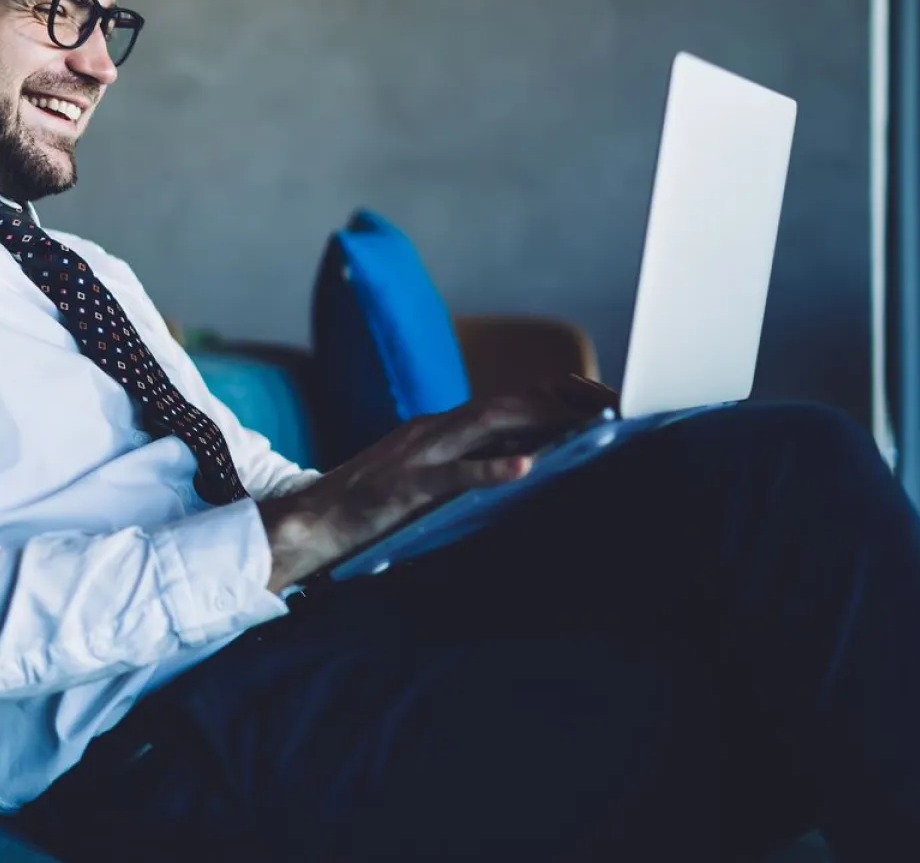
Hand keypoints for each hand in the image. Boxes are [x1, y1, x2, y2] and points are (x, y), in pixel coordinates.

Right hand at [259, 375, 614, 592]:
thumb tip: (524, 465)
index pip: (505, 402)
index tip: (600, 402)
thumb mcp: (425, 480)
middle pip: (505, 405)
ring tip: (583, 423)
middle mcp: (432, 430)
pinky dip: (491, 469)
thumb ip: (465, 467)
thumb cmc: (368, 507)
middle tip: (611, 407)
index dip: (553, 397)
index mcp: (439, 429)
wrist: (308, 521)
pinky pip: (454, 473)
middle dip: (559, 403)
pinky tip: (524, 469)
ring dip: (537, 422)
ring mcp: (417, 454)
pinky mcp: (405, 485)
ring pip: (485, 425)